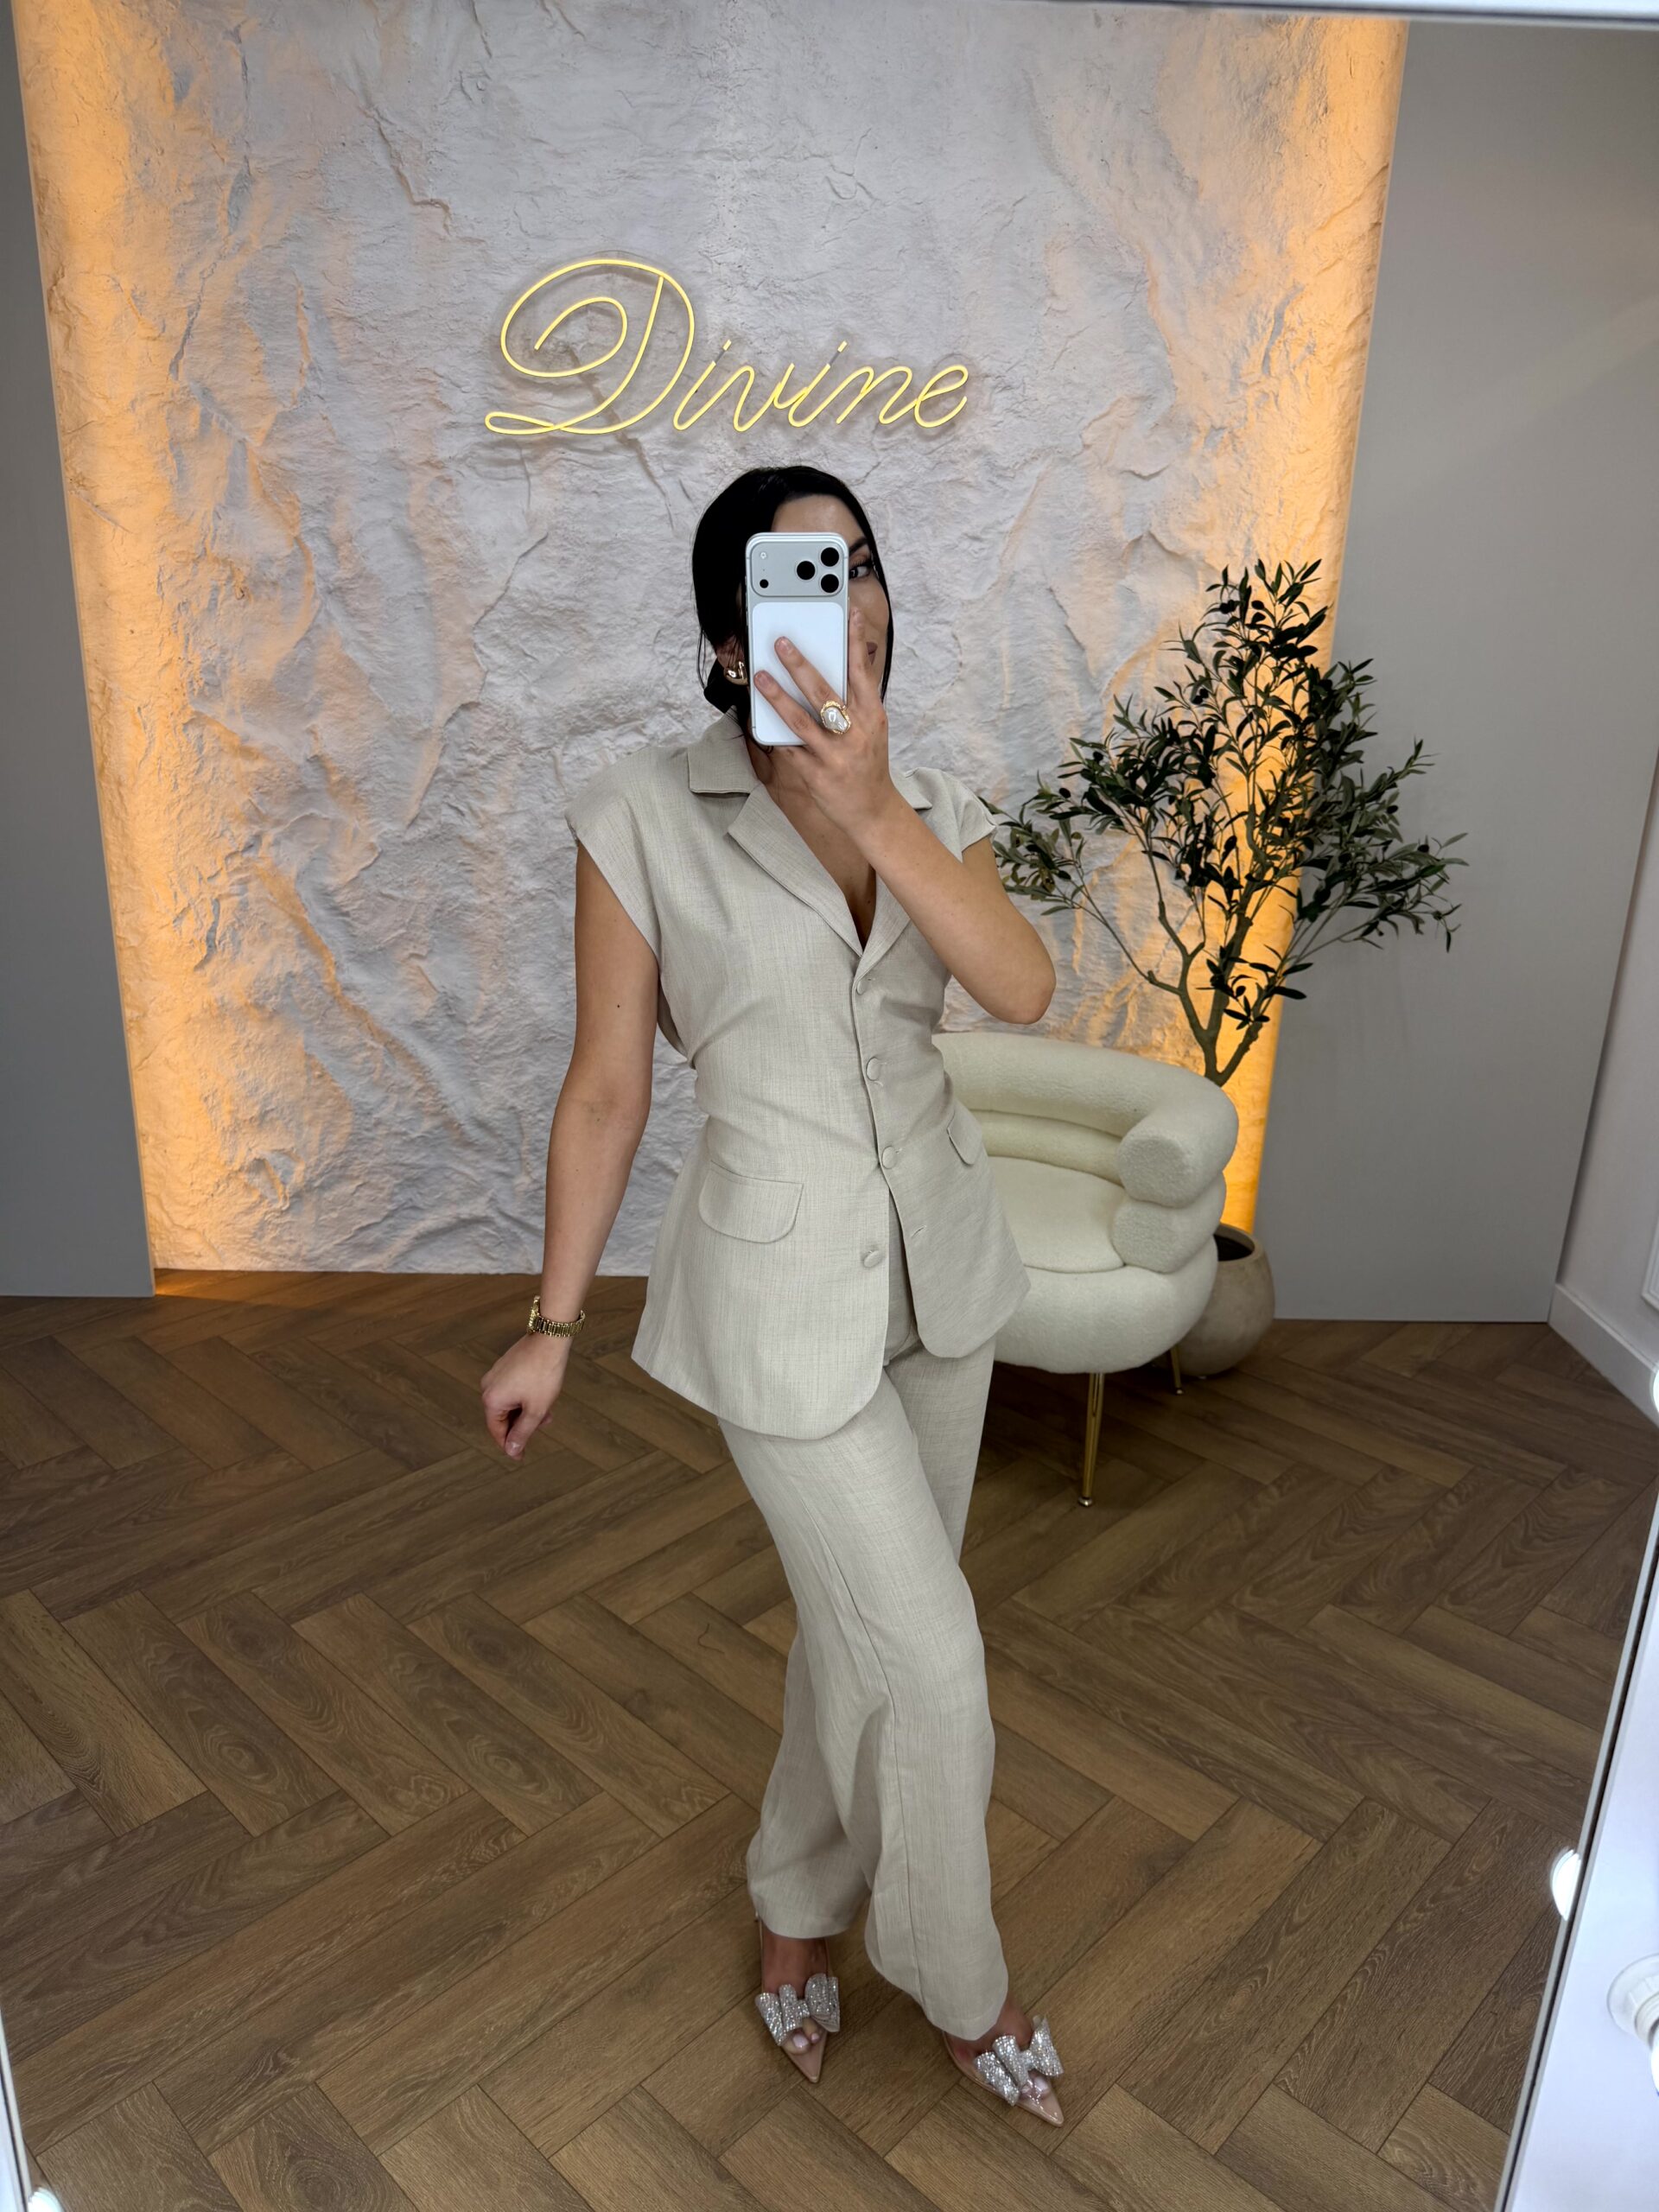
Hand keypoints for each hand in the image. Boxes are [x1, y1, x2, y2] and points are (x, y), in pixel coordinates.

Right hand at [481, 1332, 569, 1458]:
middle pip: (503, 1417)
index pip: (497, 1431)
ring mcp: (495, 1375)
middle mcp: (488, 1387)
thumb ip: (522, 1432)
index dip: (510, 1445)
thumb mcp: (535, 1410)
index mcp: (491, 1400)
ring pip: (509, 1403)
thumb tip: (511, 1451)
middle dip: (523, 1424)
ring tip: (546, 1411)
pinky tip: (541, 1398)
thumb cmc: (543, 1374)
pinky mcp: (504, 1367)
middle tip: (543, 1424)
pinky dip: (524, 1398)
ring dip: (526, 1411)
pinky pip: (511, 1390)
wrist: (550, 1341)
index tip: (521, 1457)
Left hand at [753, 605, 896, 839]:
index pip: (863, 672)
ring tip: (760, 678)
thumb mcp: (872, 728)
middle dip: (800, 666)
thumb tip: (839, 665)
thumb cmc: (868, 762)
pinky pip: (790, 748)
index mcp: (871, 716)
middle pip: (823, 693)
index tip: (850, 614)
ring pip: (800, 720)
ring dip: (777, 697)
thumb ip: (857, 699)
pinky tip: (759, 718)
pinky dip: (774, 733)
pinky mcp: (815, 774)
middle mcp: (854, 733)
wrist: (871, 810)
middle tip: (781, 643)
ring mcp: (834, 755)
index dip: (856, 642)